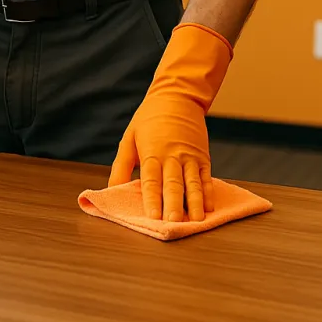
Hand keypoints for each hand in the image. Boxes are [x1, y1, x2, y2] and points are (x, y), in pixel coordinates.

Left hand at [108, 23, 232, 221]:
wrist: (178, 97)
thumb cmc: (148, 120)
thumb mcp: (129, 138)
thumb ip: (121, 166)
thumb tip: (112, 189)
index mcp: (152, 152)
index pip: (151, 179)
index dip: (152, 198)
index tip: (151, 216)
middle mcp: (172, 156)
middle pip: (173, 183)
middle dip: (173, 205)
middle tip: (173, 224)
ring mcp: (190, 157)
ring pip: (193, 183)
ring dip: (194, 203)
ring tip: (196, 221)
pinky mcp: (203, 157)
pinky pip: (206, 177)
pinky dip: (208, 192)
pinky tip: (209, 207)